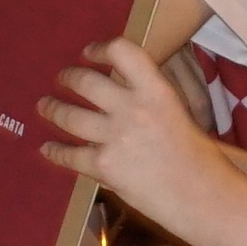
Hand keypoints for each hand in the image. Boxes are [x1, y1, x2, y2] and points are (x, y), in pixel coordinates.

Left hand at [37, 34, 220, 230]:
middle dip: (68, 77)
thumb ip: (148, 98)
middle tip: (61, 78)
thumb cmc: (198, 158)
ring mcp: (116, 137)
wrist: (202, 196)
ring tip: (45, 106)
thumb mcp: (179, 113)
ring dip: (53, 109)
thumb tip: (119, 87)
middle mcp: (133, 108)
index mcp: (157, 91)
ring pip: (70, 116)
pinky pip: (70, 155)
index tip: (89, 52)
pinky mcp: (105, 166)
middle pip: (86, 82)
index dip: (100, 49)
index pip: (122, 52)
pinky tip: (48, 148)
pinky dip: (55, 151)